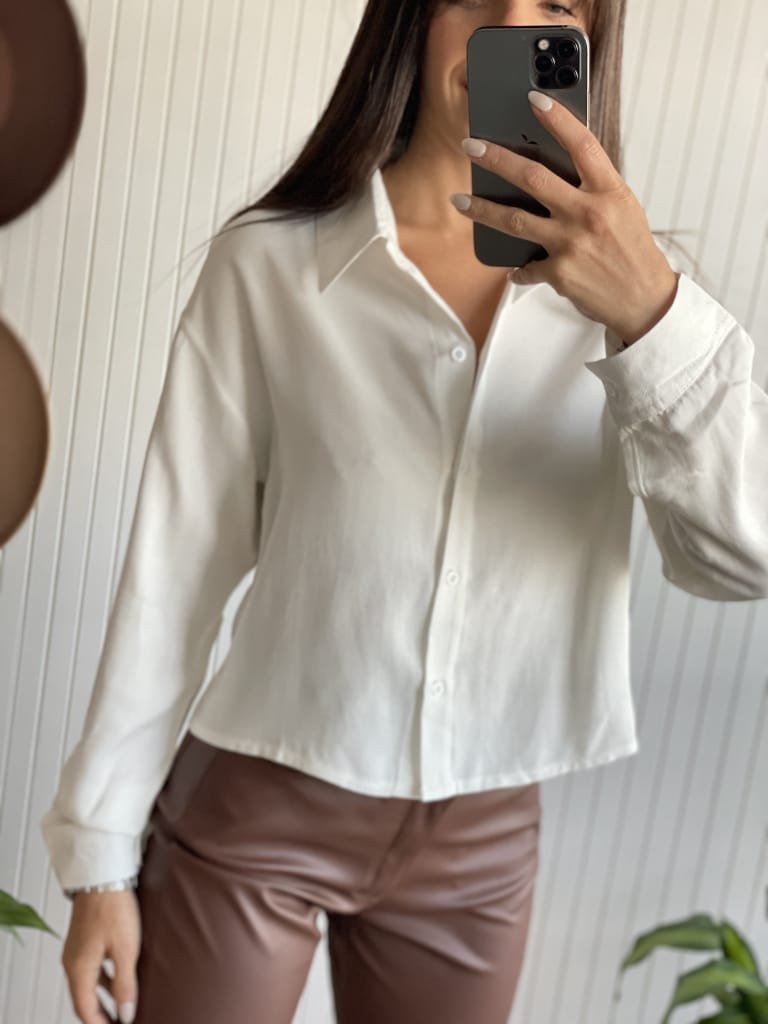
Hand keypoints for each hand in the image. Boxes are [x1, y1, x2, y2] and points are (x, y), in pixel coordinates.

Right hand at [62, 890, 140, 1022]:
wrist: (103, 875)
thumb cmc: (114, 908)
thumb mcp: (125, 950)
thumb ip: (125, 984)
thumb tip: (125, 1013)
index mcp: (79, 970)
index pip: (86, 1010)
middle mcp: (72, 963)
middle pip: (84, 1000)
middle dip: (101, 1015)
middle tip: (119, 1022)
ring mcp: (76, 951)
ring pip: (88, 984)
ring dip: (103, 997)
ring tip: (122, 1006)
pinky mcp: (83, 939)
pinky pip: (91, 968)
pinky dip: (103, 980)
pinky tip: (118, 978)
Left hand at [451, 90, 679, 345]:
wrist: (644, 299)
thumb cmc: (632, 251)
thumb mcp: (623, 208)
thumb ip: (593, 188)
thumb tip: (556, 170)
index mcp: (610, 191)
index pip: (582, 144)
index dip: (558, 119)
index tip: (534, 99)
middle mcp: (588, 213)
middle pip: (533, 177)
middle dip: (496, 159)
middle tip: (470, 146)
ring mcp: (571, 243)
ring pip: (514, 219)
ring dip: (481, 209)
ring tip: (460, 201)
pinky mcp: (558, 272)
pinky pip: (525, 267)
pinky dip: (518, 270)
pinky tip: (513, 269)